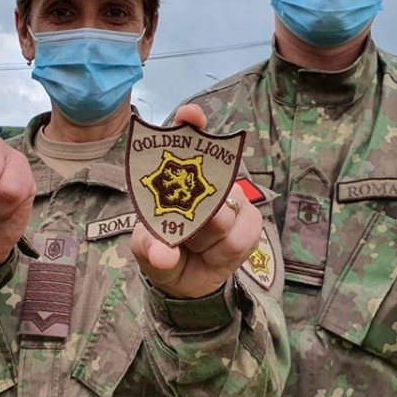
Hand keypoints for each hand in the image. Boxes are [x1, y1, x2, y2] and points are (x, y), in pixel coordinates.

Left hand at [130, 104, 261, 298]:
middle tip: (181, 232)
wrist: (183, 280)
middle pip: (212, 181)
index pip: (188, 138)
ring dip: (201, 240)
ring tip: (191, 246)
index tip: (190, 115)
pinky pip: (238, 238)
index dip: (191, 123)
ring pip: (222, 218)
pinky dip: (218, 253)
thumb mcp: (146, 246)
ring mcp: (233, 200)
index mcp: (180, 172)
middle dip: (193, 212)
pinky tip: (209, 255)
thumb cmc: (162, 248)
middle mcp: (210, 179)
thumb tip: (164, 257)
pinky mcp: (250, 223)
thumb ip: (149, 248)